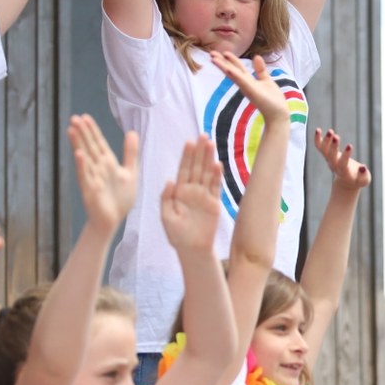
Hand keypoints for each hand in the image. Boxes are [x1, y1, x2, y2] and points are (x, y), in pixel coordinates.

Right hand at [68, 114, 137, 231]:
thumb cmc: (120, 198)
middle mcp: (98, 168)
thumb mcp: (131, 172)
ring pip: (85, 158)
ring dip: (79, 144)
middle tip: (74, 118)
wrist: (113, 220)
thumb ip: (131, 153)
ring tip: (72, 129)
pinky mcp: (90, 190)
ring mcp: (92, 178)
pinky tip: (79, 155)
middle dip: (83, 133)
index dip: (92, 130)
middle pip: (90, 147)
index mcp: (108, 163)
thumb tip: (132, 132)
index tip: (85, 116)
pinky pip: (85, 176)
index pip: (99, 143)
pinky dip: (82, 166)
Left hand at [160, 136, 222, 253]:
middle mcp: (191, 191)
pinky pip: (215, 187)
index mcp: (178, 192)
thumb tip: (170, 181)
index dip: (186, 156)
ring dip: (209, 159)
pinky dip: (217, 176)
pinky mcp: (213, 204)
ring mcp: (203, 196)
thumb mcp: (165, 216)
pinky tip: (218, 164)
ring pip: (207, 173)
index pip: (183, 169)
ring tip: (211, 144)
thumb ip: (166, 198)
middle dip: (199, 152)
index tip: (189, 142)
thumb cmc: (176, 234)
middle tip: (203, 135)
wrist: (191, 248)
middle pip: (196, 167)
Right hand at [210, 53, 289, 123]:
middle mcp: (245, 84)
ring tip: (213, 58)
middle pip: (232, 70)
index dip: (231, 59)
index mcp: (249, 80)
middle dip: (222, 62)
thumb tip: (256, 56)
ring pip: (233, 74)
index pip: (238, 68)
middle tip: (211, 53)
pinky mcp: (251, 91)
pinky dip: (235, 75)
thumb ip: (260, 70)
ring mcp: (247, 87)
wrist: (278, 115)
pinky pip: (242, 81)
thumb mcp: (266, 80)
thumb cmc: (273, 100)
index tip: (224, 52)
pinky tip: (228, 69)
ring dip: (223, 66)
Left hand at [313, 129, 370, 191]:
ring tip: (330, 131)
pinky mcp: (327, 154)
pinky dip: (317, 139)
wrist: (346, 182)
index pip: (343, 163)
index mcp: (344, 171)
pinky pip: (320, 147)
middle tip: (336, 137)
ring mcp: (329, 159)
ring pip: (324, 150)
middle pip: (331, 156)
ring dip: (326, 140)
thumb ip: (364, 175)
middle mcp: (334, 165)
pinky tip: (318, 130)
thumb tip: (363, 167)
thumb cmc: (357, 180)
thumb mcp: (364, 180)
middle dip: (333, 146)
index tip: (350, 146)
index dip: (346, 155)